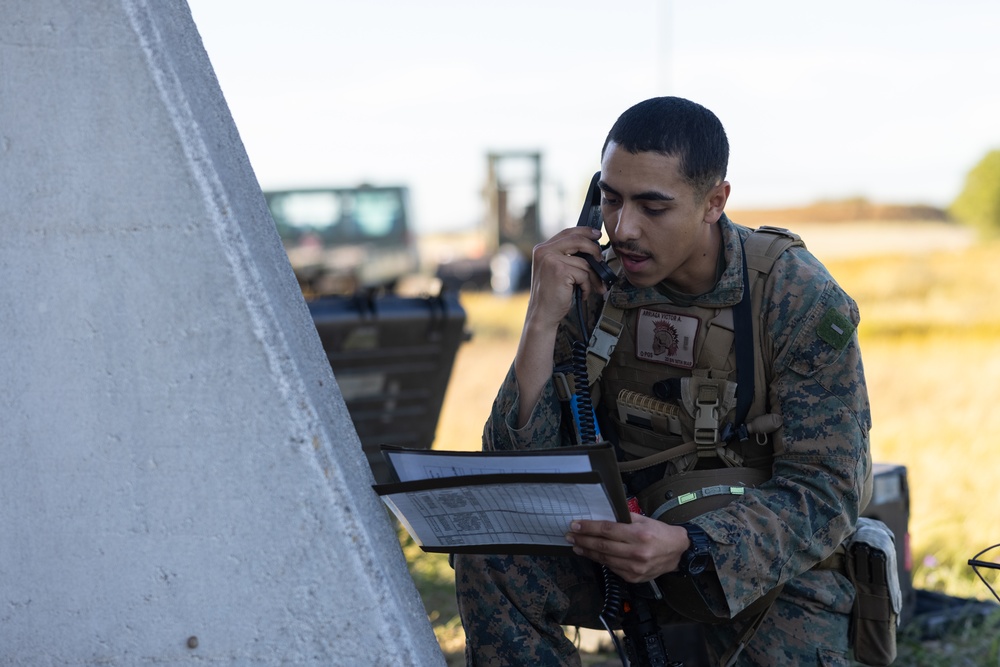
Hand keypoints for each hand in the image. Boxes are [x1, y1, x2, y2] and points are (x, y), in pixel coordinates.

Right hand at [524, 226, 607, 330]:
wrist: (542, 314)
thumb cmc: (551, 295)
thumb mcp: (555, 270)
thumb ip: (566, 257)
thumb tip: (591, 250)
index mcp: (542, 249)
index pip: (567, 232)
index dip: (585, 231)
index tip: (597, 235)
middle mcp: (544, 251)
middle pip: (578, 240)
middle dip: (594, 250)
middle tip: (601, 261)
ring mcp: (551, 260)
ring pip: (584, 262)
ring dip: (592, 277)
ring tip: (589, 288)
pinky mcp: (560, 271)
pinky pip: (584, 274)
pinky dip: (587, 286)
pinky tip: (582, 293)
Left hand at [565, 514, 690, 582]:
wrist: (677, 553)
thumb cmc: (659, 532)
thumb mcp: (644, 519)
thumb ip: (623, 517)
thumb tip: (601, 514)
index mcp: (639, 535)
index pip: (607, 530)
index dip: (589, 527)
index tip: (575, 525)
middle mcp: (637, 552)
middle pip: (603, 546)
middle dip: (583, 540)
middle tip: (570, 535)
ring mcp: (635, 568)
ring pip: (605, 559)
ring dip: (588, 552)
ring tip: (576, 545)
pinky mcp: (634, 578)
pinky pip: (612, 568)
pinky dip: (600, 561)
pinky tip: (592, 554)